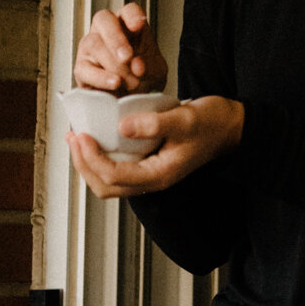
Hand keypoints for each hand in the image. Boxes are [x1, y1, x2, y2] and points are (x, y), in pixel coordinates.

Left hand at [66, 95, 244, 198]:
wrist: (231, 126)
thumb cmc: (213, 123)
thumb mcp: (185, 119)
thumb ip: (154, 124)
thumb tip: (121, 126)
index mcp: (160, 174)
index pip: (115, 176)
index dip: (92, 158)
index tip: (81, 135)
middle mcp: (153, 179)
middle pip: (105, 186)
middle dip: (84, 163)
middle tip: (73, 137)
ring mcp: (150, 174)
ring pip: (109, 181)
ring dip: (89, 163)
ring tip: (78, 139)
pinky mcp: (149, 164)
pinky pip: (117, 169)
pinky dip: (101, 157)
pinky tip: (97, 139)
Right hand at [74, 2, 169, 93]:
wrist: (132, 100)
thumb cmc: (143, 78)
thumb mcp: (155, 70)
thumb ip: (149, 65)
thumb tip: (136, 66)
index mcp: (128, 25)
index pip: (128, 10)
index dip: (132, 15)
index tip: (139, 26)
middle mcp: (106, 31)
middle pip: (104, 20)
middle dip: (116, 38)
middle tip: (127, 57)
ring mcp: (90, 48)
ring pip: (93, 44)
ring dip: (113, 64)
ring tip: (131, 81)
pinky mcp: (81, 69)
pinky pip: (86, 69)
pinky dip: (102, 78)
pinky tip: (115, 83)